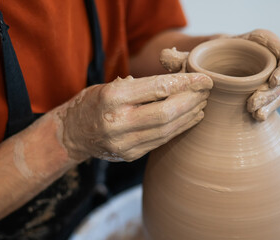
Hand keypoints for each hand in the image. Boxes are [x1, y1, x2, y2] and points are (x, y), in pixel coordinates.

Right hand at [60, 73, 212, 161]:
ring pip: (167, 130)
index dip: (185, 83)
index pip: (157, 88)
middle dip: (191, 100)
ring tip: (203, 103)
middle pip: (166, 113)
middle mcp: (118, 122)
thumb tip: (178, 82)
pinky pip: (161, 141)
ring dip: (189, 116)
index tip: (204, 79)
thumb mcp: (111, 85)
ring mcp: (124, 143)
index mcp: (112, 98)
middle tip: (206, 91)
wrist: (73, 134)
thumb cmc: (93, 103)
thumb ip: (141, 85)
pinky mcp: (130, 155)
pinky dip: (179, 128)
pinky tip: (191, 118)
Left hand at [160, 29, 279, 120]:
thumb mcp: (192, 61)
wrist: (208, 70)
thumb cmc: (202, 61)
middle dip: (272, 94)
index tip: (272, 83)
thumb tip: (164, 56)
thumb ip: (180, 60)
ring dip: (273, 105)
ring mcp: (269, 76)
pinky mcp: (267, 91)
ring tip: (256, 117)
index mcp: (256, 44)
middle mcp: (267, 58)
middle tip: (252, 108)